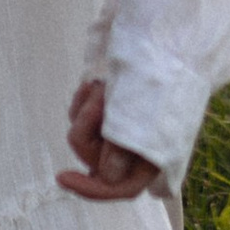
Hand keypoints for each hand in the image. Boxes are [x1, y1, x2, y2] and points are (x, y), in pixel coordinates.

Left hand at [59, 78, 162, 202]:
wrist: (168, 40)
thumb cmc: (158, 80)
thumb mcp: (138, 118)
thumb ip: (120, 152)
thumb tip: (105, 177)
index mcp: (152, 158)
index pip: (120, 187)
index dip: (90, 189)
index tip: (61, 176)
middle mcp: (137, 148)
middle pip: (96, 158)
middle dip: (89, 130)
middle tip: (99, 98)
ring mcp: (123, 127)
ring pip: (87, 136)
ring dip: (88, 112)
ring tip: (103, 84)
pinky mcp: (111, 108)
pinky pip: (84, 117)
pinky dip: (84, 101)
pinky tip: (92, 83)